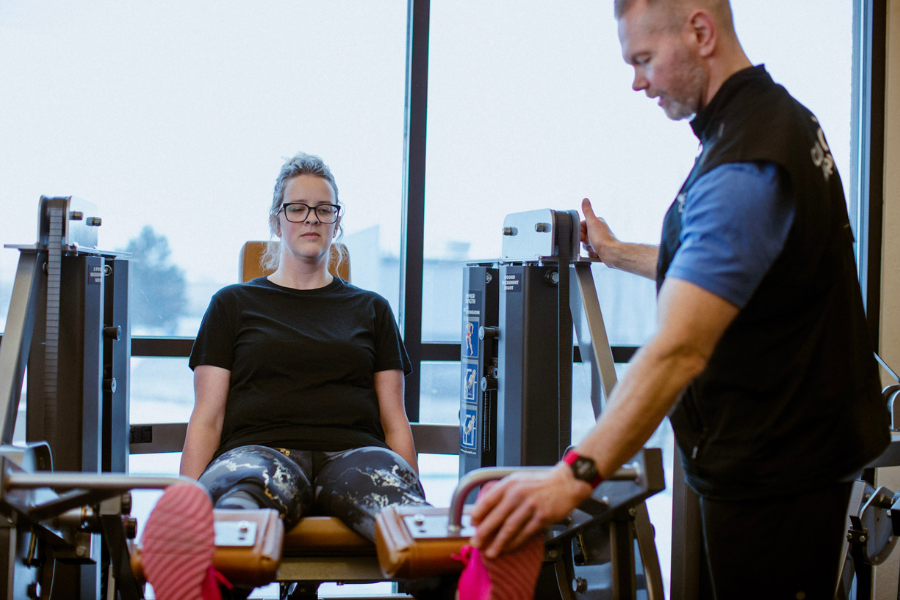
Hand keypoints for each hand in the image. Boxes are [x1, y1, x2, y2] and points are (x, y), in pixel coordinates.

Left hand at [469, 463, 591, 557]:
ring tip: (490, 552)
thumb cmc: (540, 483)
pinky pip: (524, 534)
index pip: (488, 500)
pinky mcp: (542, 517)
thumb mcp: (518, 480)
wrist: (566, 483)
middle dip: (484, 533)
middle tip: (476, 542)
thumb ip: (502, 492)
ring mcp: (530, 506)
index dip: (478, 514)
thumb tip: (484, 507)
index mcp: (510, 484)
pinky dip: (514, 543)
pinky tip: (508, 548)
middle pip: (496, 517)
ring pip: (509, 528)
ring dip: (498, 542)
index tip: (471, 524)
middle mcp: (518, 494)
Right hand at [580, 198, 618, 264]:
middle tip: (590, 241)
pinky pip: (589, 252)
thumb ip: (587, 211)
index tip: (584, 235)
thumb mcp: (592, 222)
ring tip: (595, 247)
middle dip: (584, 241)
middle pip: (582, 236)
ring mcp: (599, 240)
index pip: (581, 227)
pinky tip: (597, 252)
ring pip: (585, 245)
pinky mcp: (599, 249)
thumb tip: (585, 200)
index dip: (580, 232)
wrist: (610, 253)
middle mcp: (598, 231)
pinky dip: (591, 253)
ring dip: (588, 248)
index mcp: (597, 222)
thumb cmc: (602, 239)